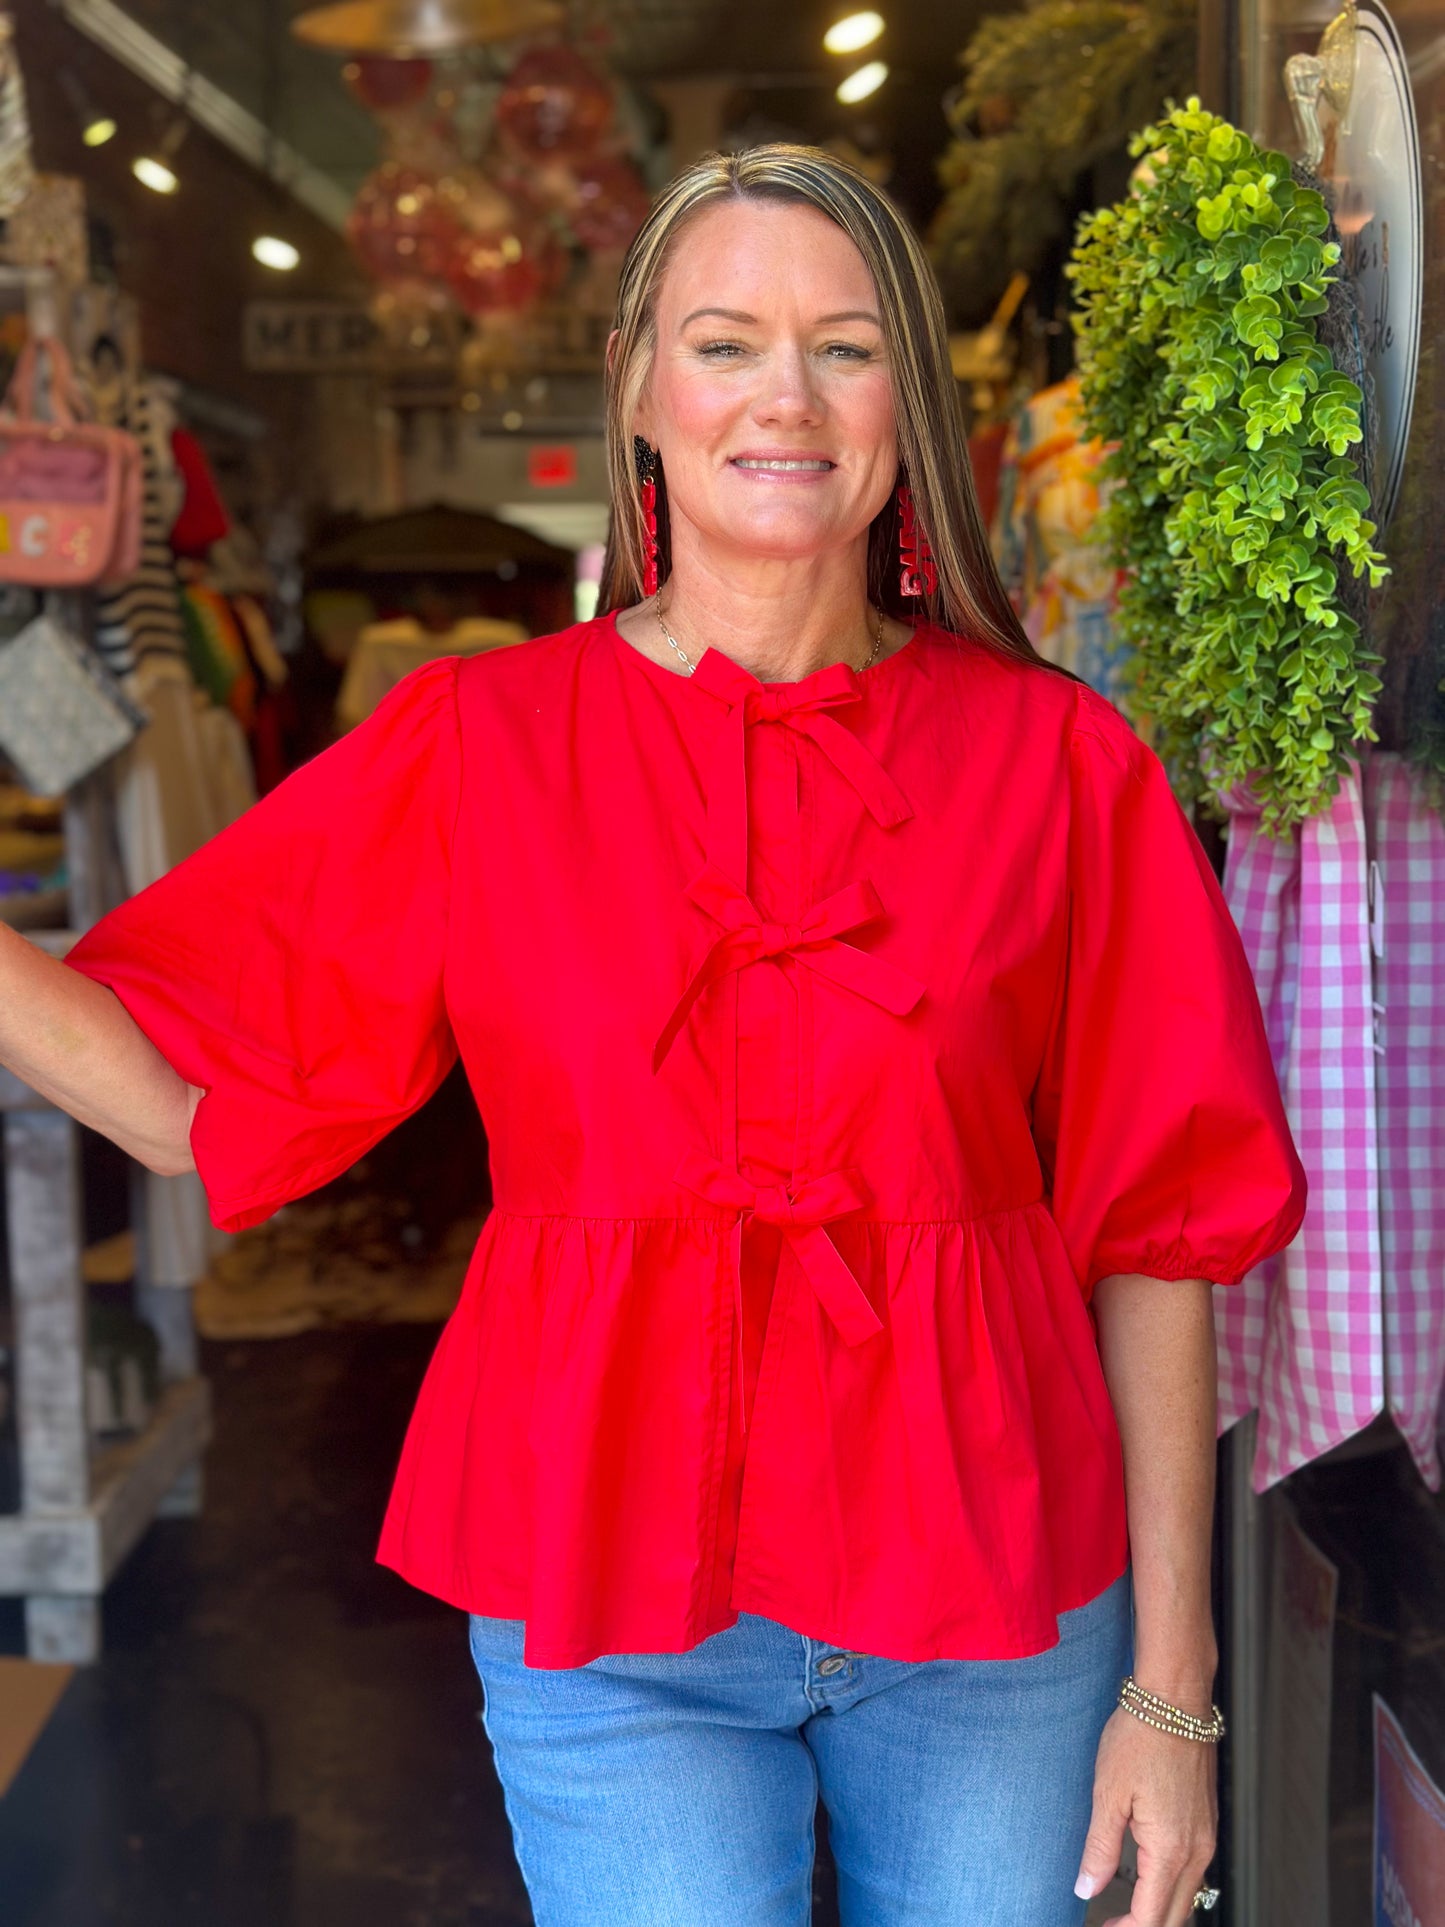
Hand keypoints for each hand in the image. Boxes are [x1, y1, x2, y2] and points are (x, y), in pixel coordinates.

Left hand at [1075, 1707, 1217, 1925]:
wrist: (1174, 1699)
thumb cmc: (1141, 1737)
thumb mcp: (1108, 1794)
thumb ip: (1100, 1849)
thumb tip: (1087, 1888)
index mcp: (1170, 1849)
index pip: (1152, 1917)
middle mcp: (1197, 1851)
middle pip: (1175, 1916)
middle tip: (1111, 1925)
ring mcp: (1206, 1837)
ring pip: (1187, 1896)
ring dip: (1159, 1911)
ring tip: (1125, 1910)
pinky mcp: (1207, 1823)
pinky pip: (1194, 1872)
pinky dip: (1171, 1887)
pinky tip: (1148, 1878)